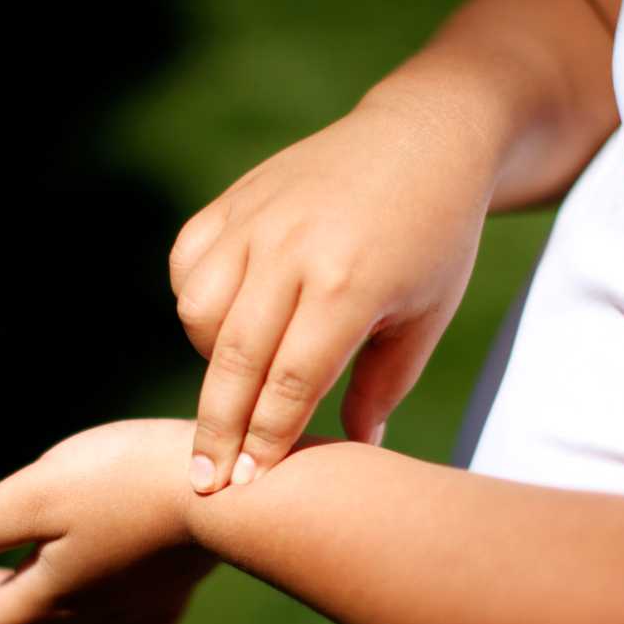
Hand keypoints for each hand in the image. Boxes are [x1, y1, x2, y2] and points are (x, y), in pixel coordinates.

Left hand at [0, 420, 215, 623]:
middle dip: (5, 599)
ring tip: (46, 565)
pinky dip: (107, 601)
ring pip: (81, 623)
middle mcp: (95, 617)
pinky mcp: (176, 594)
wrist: (225, 491)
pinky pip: (130, 615)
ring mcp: (140, 610)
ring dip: (52, 600)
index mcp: (53, 596)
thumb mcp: (37, 491)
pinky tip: (117, 580)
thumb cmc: (124, 481)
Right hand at [170, 80, 498, 492]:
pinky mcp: (232, 201)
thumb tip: (354, 450)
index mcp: (349, 283)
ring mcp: (256, 219)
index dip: (266, 440)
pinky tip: (224, 325)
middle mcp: (292, 249)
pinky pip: (188, 267)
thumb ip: (384, 386)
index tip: (249, 487)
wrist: (422, 137)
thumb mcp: (426, 318)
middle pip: (234, 359)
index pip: (291, 381)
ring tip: (237, 383)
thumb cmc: (435, 237)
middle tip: (204, 482)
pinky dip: (195, 305)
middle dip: (217, 430)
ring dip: (209, 362)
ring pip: (198, 313)